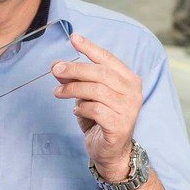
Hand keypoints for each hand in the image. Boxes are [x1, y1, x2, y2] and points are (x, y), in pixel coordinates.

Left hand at [51, 33, 142, 180]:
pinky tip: (77, 110)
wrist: (111, 152)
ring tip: (59, 93)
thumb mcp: (86, 95)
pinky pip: (95, 109)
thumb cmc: (101, 119)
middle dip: (75, 68)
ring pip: (96, 90)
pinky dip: (81, 108)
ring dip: (73, 89)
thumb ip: (75, 79)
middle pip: (100, 73)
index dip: (90, 47)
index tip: (73, 37)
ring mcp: (129, 109)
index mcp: (129, 79)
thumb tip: (56, 65)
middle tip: (56, 70)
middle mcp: (133, 92)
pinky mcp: (120, 124)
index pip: (108, 58)